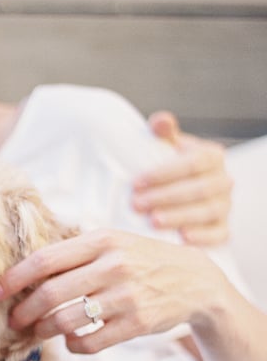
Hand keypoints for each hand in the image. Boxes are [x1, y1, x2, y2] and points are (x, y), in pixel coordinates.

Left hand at [0, 229, 216, 354]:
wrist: (195, 279)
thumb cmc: (139, 260)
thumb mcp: (111, 243)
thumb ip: (72, 252)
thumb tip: (20, 270)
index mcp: (101, 240)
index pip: (44, 260)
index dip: (13, 278)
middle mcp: (113, 265)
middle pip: (49, 293)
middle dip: (23, 311)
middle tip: (14, 320)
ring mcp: (126, 296)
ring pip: (65, 320)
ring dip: (44, 331)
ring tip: (39, 332)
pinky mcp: (137, 323)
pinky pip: (89, 342)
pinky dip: (73, 345)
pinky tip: (71, 341)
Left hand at [134, 111, 232, 244]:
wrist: (181, 194)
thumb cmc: (168, 170)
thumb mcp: (166, 149)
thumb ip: (163, 134)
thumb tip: (160, 121)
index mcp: (212, 157)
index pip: (194, 162)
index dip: (165, 173)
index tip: (136, 182)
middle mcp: (223, 181)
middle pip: (201, 189)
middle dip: (166, 197)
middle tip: (136, 204)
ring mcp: (225, 206)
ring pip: (208, 211)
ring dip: (179, 217)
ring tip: (152, 221)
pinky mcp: (223, 230)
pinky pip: (219, 235)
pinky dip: (203, 237)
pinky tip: (182, 238)